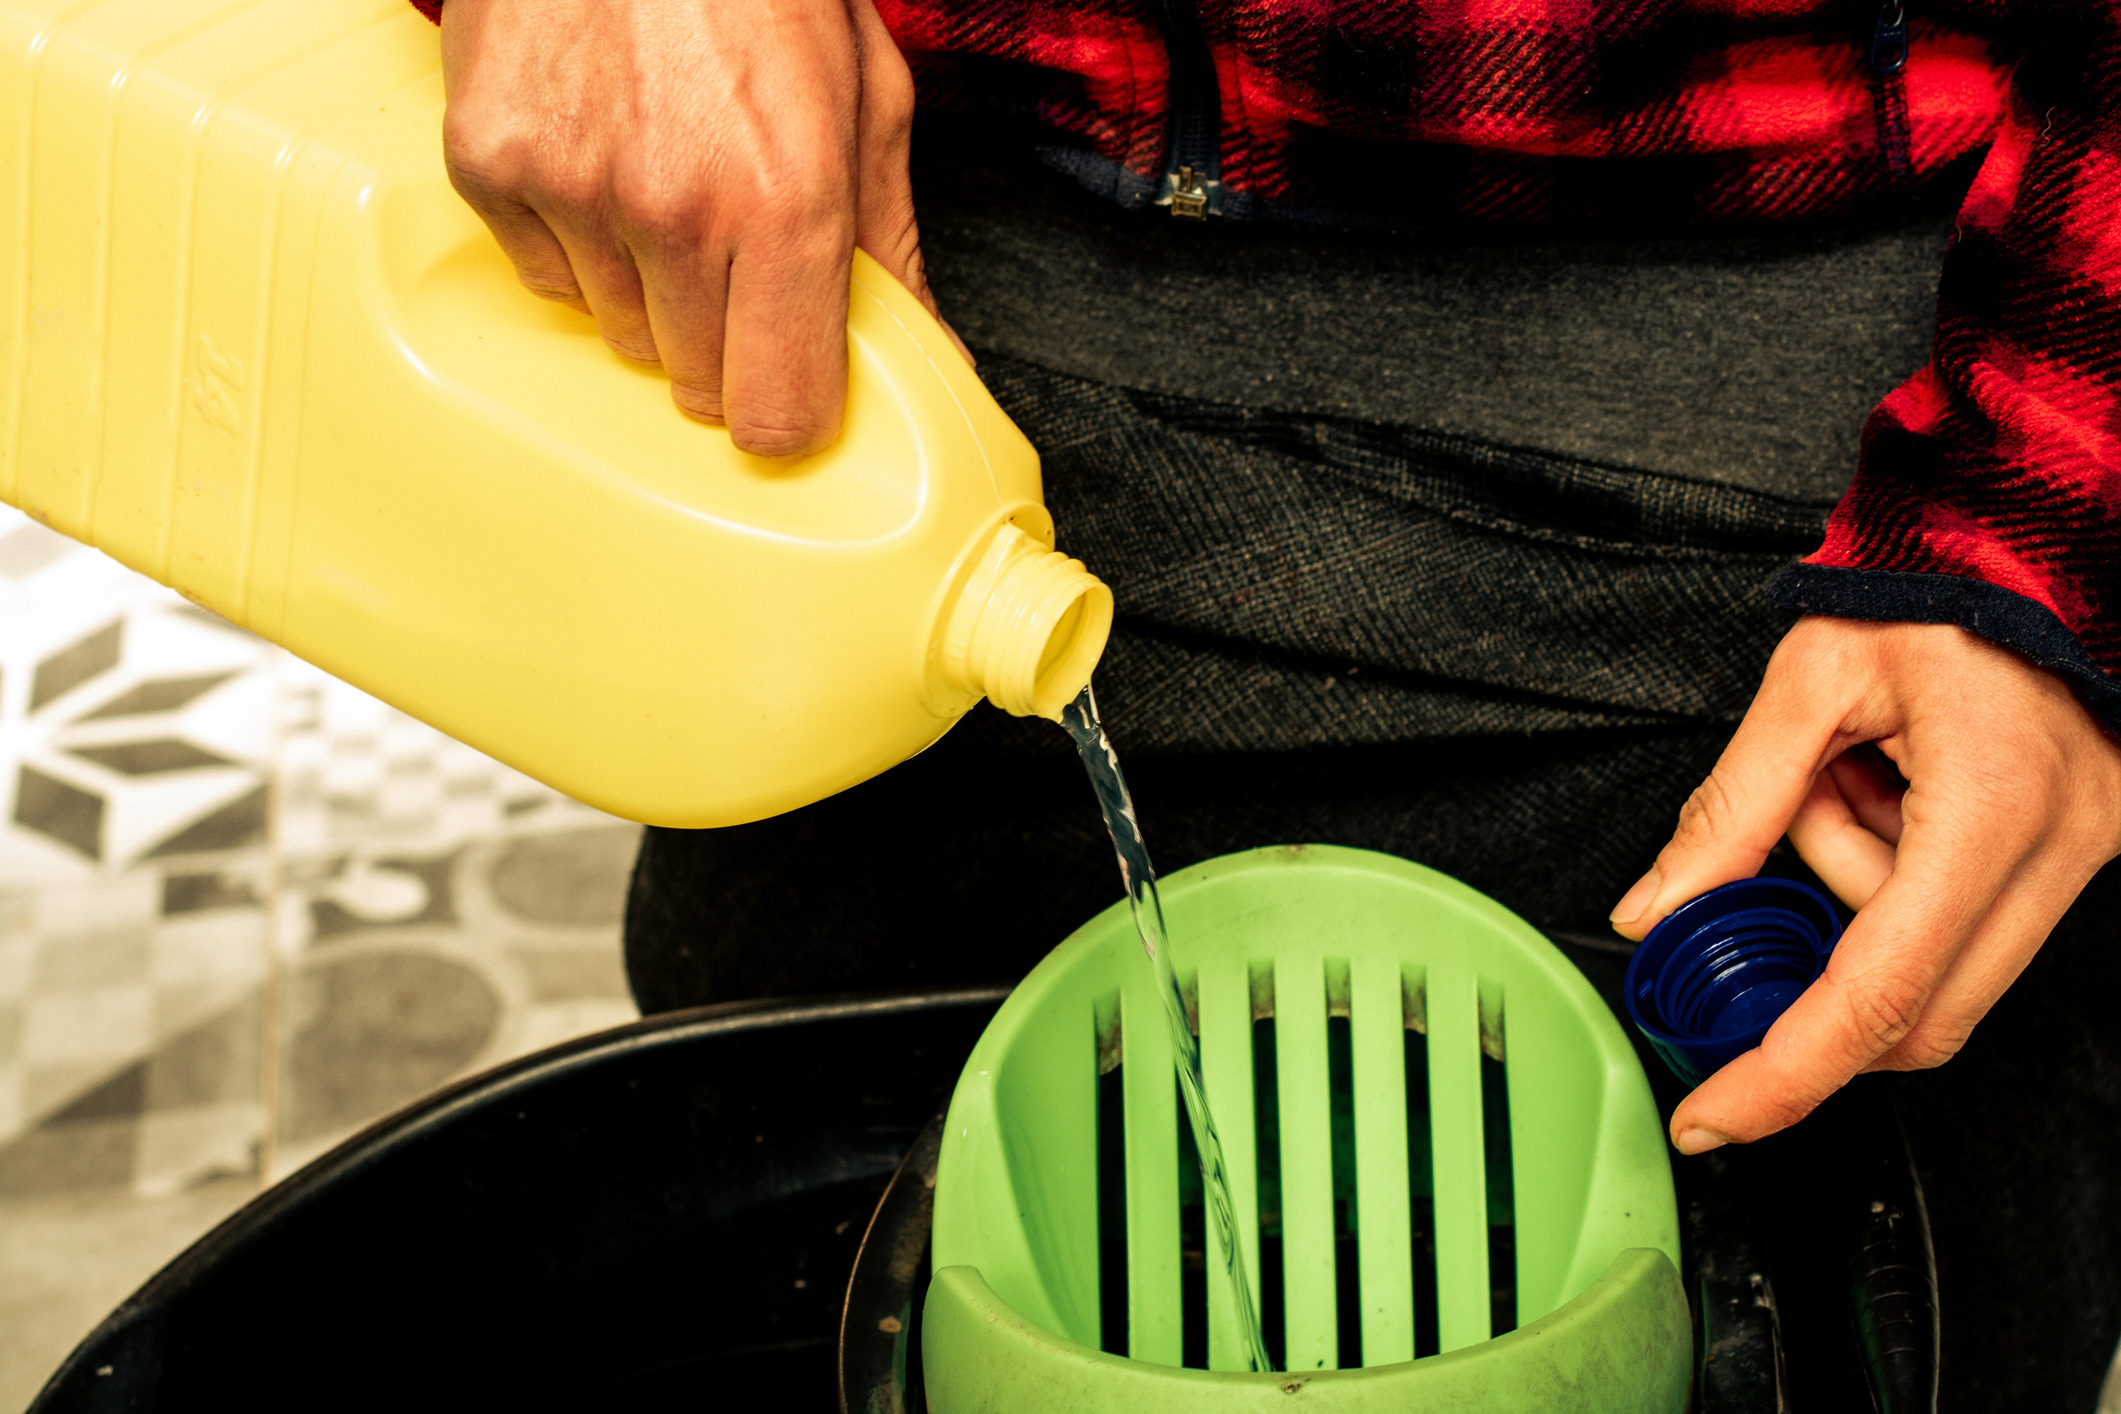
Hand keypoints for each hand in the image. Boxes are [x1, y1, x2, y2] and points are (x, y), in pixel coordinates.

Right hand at [438, 0, 950, 453]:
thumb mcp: (865, 97)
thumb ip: (890, 243)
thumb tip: (927, 352)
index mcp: (790, 203)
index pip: (777, 414)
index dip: (785, 413)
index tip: (787, 388)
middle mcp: (677, 212)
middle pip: (693, 384)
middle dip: (719, 339)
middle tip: (730, 248)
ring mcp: (574, 190)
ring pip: (616, 332)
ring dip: (645, 287)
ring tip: (663, 179)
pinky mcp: (491, 164)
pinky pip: (541, 274)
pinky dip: (571, 238)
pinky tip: (599, 156)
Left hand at [1610, 616, 2120, 1152]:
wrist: (2038, 545)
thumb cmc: (1939, 587)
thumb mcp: (1809, 678)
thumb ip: (1728, 806)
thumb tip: (1654, 909)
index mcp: (1991, 809)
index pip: (1876, 994)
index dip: (1785, 1075)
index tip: (1714, 1115)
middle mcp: (2056, 853)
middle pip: (1917, 1015)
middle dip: (1817, 984)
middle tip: (1756, 900)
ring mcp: (2080, 861)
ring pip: (1936, 971)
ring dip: (1853, 902)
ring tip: (1841, 784)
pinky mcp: (2073, 857)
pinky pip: (1964, 925)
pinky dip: (1895, 881)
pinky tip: (1888, 794)